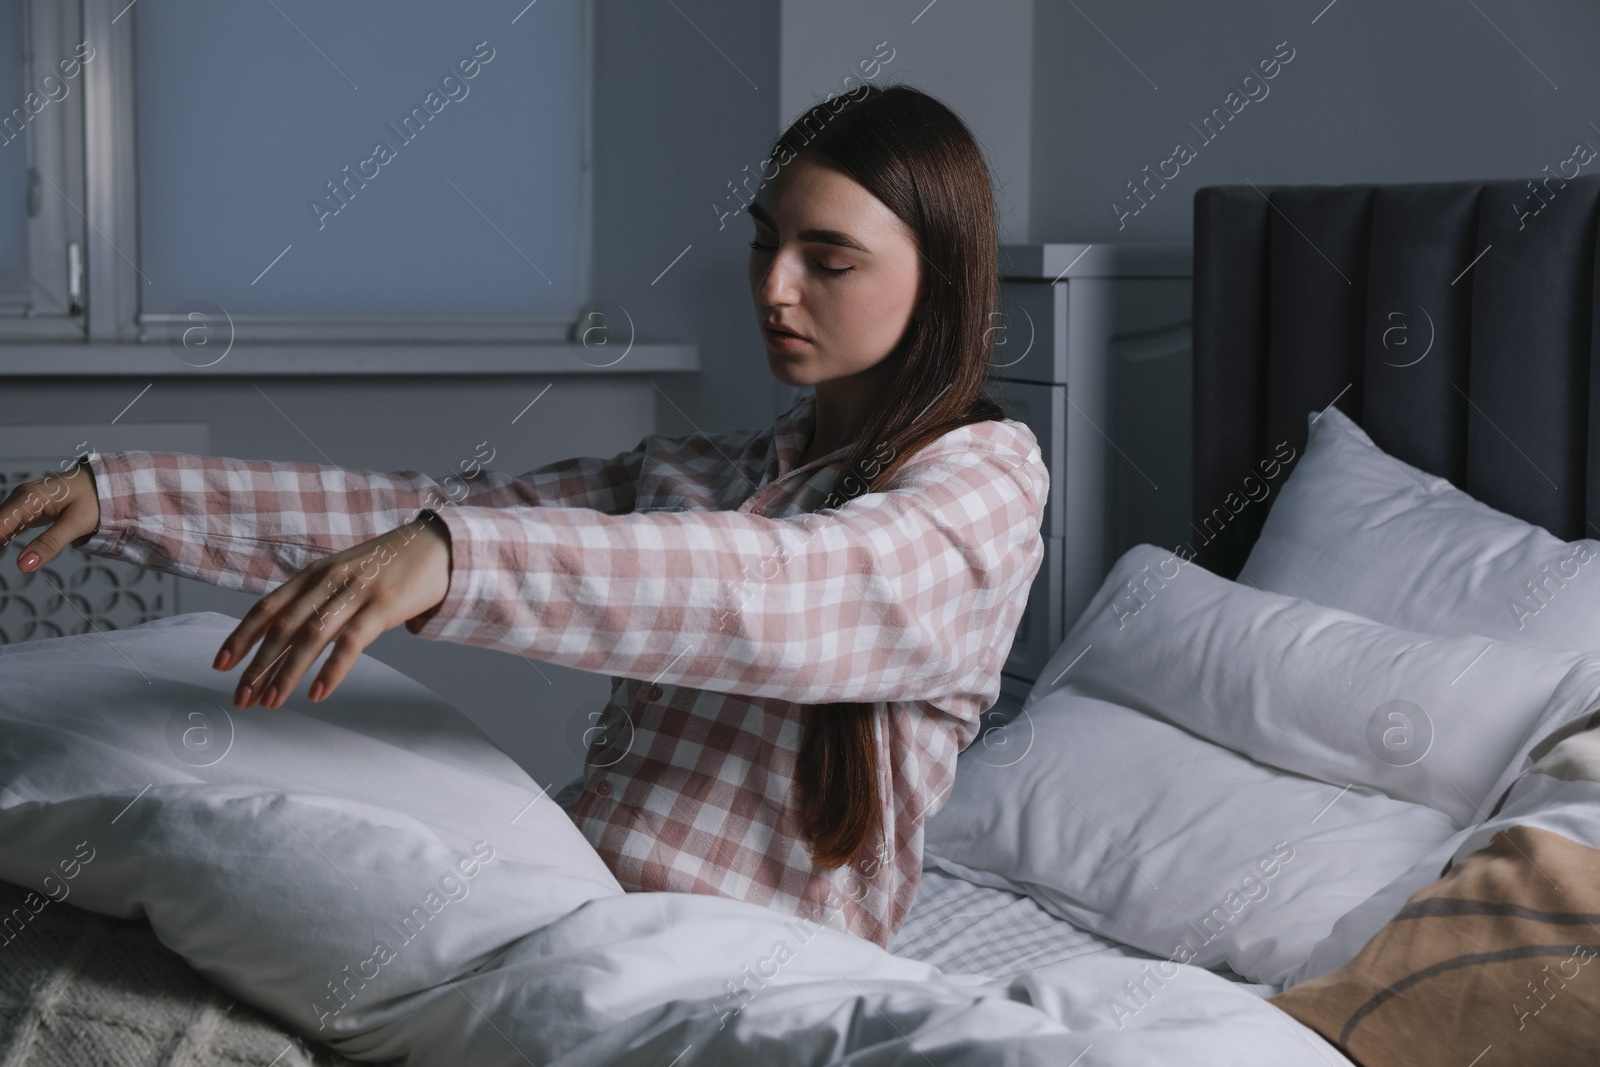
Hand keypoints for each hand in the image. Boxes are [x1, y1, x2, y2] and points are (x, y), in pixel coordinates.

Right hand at [0, 461, 100, 571]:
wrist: (105, 484)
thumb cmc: (94, 500)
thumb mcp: (76, 524)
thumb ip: (49, 544)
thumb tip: (23, 565)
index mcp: (29, 498)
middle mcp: (21, 497)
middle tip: (0, 557)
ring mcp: (23, 502)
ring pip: (0, 523)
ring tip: (0, 554)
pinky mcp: (28, 508)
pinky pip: (9, 523)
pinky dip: (3, 537)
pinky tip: (1, 549)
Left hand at [216, 513, 451, 708]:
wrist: (437, 546)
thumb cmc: (389, 566)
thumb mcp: (344, 574)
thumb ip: (317, 598)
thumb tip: (286, 635)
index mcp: (314, 573)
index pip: (267, 607)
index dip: (241, 636)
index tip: (220, 665)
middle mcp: (329, 580)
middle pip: (282, 627)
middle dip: (257, 665)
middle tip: (240, 698)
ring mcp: (356, 592)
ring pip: (310, 637)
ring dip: (286, 672)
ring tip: (270, 702)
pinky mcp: (384, 606)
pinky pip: (351, 643)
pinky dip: (331, 670)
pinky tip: (317, 693)